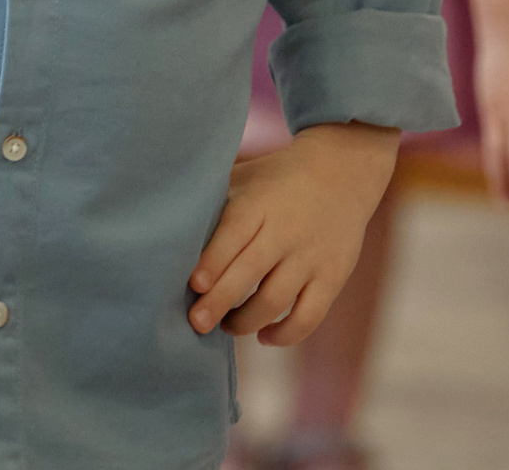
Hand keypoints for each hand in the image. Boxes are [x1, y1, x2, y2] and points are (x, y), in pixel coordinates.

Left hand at [188, 122, 397, 345]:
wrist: (342, 172)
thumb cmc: (276, 181)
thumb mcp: (247, 179)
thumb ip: (214, 205)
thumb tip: (166, 235)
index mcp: (261, 203)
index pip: (235, 233)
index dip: (213, 260)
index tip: (194, 284)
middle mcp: (287, 230)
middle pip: (251, 271)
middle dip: (220, 301)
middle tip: (196, 322)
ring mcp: (312, 255)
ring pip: (276, 299)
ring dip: (245, 321)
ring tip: (225, 326)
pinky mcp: (333, 276)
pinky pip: (309, 316)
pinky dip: (285, 334)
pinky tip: (264, 336)